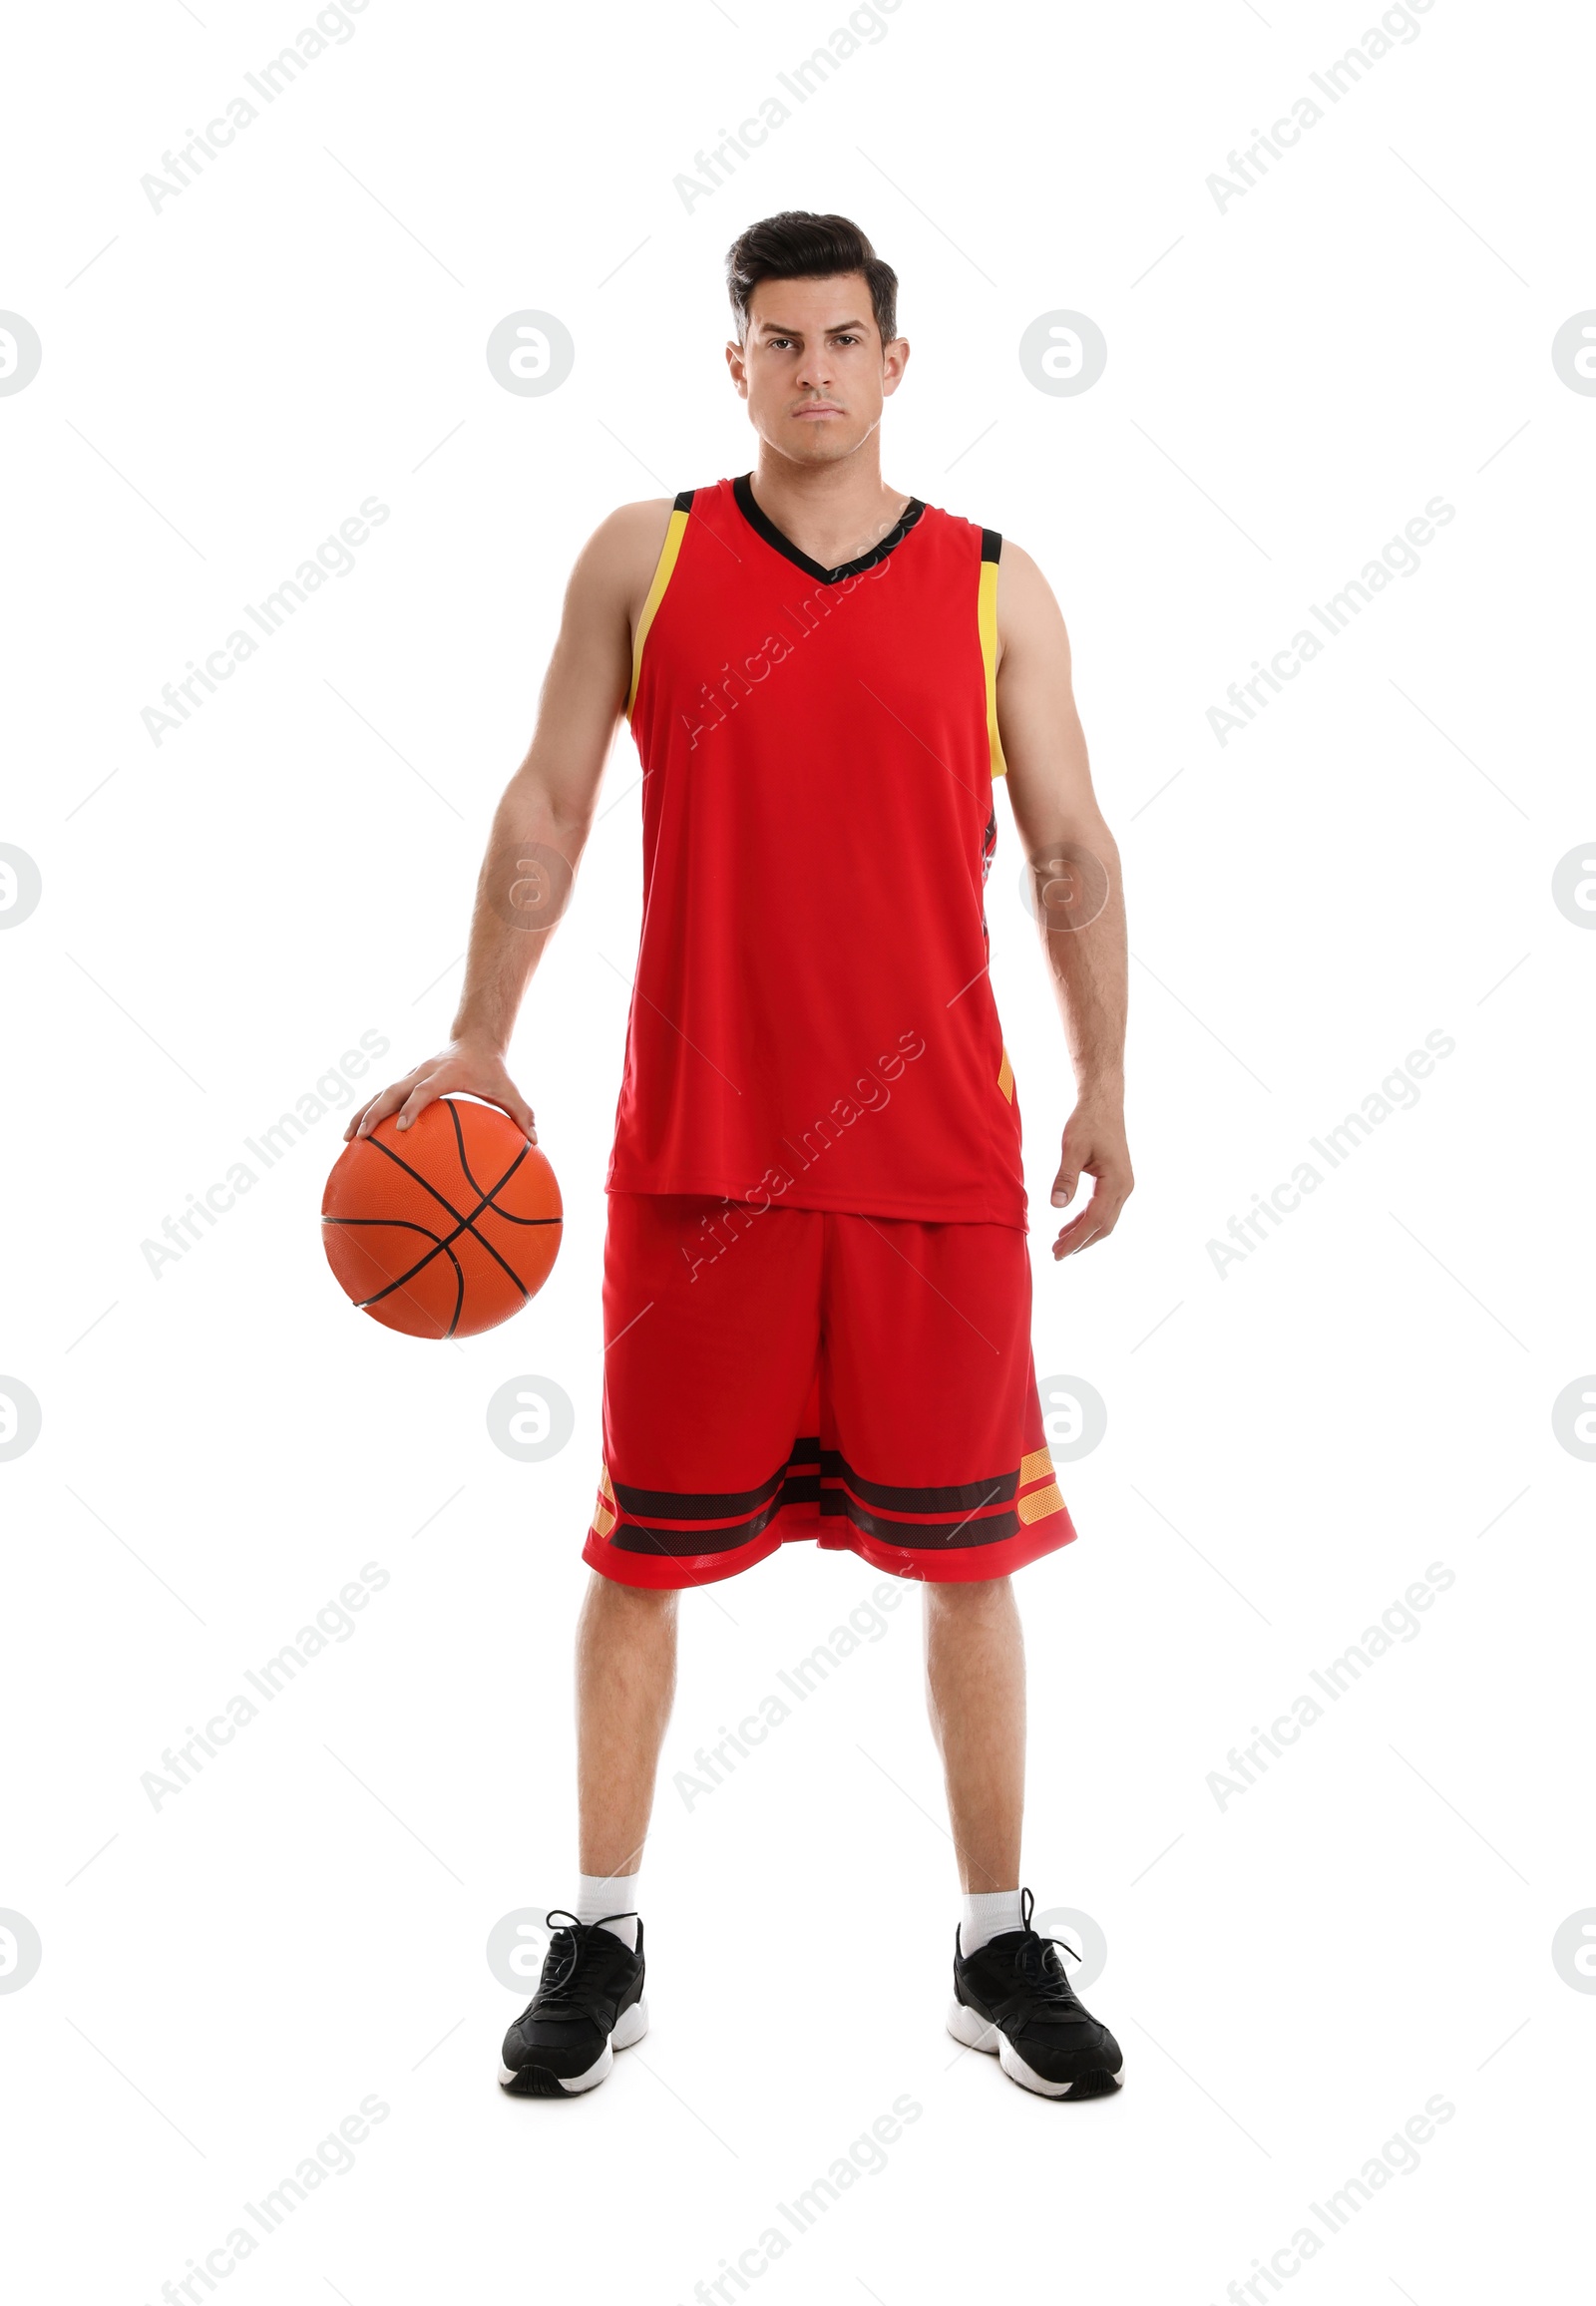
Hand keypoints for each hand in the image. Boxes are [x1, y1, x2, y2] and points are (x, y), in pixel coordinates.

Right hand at [344, 1039, 536, 1143]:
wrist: (475, 1041)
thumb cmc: (492, 1070)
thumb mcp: (509, 1090)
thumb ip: (523, 1114)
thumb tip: (536, 1141)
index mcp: (445, 1074)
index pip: (424, 1090)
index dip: (412, 1107)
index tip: (401, 1127)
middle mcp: (422, 1073)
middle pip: (392, 1091)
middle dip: (376, 1113)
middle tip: (363, 1136)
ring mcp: (410, 1076)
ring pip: (380, 1094)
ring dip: (362, 1114)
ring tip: (347, 1138)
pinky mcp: (404, 1082)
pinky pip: (381, 1097)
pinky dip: (365, 1113)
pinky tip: (354, 1135)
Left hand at [1049, 1095, 1132, 1258]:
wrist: (1104, 1105)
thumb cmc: (1088, 1123)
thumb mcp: (1072, 1148)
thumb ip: (1065, 1177)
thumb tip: (1056, 1206)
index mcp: (1116, 1182)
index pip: (1095, 1219)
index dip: (1077, 1238)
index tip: (1059, 1252)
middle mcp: (1124, 1188)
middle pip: (1103, 1226)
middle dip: (1080, 1242)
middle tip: (1057, 1254)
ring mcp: (1122, 1186)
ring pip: (1105, 1220)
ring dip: (1083, 1234)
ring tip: (1060, 1244)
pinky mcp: (1116, 1183)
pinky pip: (1103, 1209)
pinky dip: (1087, 1220)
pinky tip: (1070, 1226)